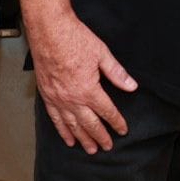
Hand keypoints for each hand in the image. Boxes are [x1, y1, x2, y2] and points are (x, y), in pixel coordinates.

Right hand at [26, 13, 138, 154]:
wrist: (49, 31)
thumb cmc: (74, 39)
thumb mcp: (101, 53)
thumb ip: (117, 73)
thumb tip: (132, 86)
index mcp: (89, 89)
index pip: (107, 111)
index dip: (116, 122)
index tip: (123, 130)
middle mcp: (73, 99)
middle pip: (90, 124)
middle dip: (101, 136)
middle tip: (107, 147)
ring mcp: (58, 99)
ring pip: (72, 126)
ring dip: (83, 139)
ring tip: (90, 149)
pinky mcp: (47, 95)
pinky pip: (55, 119)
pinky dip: (62, 131)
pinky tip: (67, 139)